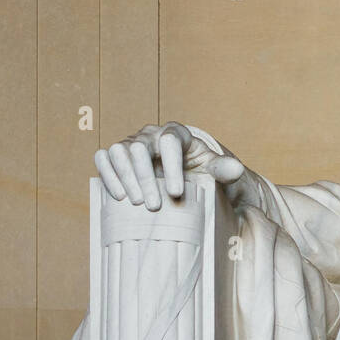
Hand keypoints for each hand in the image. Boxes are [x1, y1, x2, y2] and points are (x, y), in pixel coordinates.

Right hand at [94, 122, 244, 209]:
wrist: (183, 176)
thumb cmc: (199, 170)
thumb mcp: (214, 169)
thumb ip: (223, 168)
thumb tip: (236, 169)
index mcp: (175, 133)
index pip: (170, 141)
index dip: (172, 166)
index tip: (176, 193)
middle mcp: (150, 135)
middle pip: (140, 148)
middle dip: (146, 178)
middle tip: (154, 206)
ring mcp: (130, 144)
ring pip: (119, 152)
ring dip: (126, 178)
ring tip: (137, 203)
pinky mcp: (115, 156)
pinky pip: (103, 158)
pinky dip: (108, 174)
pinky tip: (118, 196)